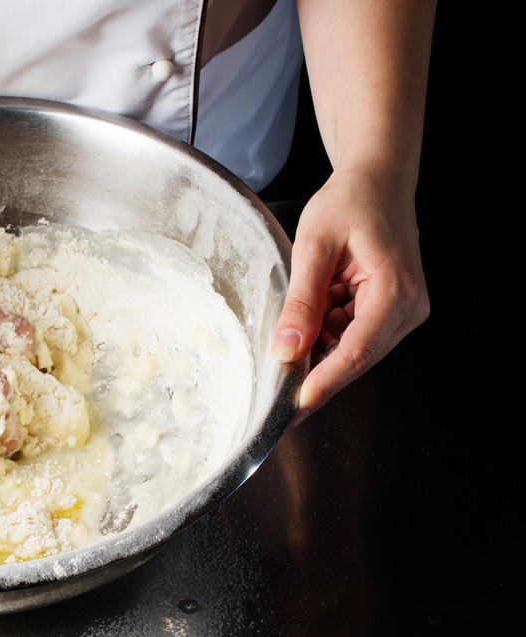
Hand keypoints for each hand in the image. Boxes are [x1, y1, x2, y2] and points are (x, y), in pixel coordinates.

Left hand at [271, 168, 429, 425]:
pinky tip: (322, 295)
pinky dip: (328, 327)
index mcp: (396, 291)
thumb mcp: (314, 247)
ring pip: (352, 348)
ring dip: (320, 340)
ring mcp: (404, 312)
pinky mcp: (392, 311)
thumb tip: (286, 348)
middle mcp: (409, 309)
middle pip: (356, 357)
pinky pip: (353, 334)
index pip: (357, 352)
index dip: (324, 382)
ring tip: (308, 297)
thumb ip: (301, 300)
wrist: (377, 181)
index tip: (296, 405)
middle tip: (276, 380)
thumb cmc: (350, 203)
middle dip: (316, 368)